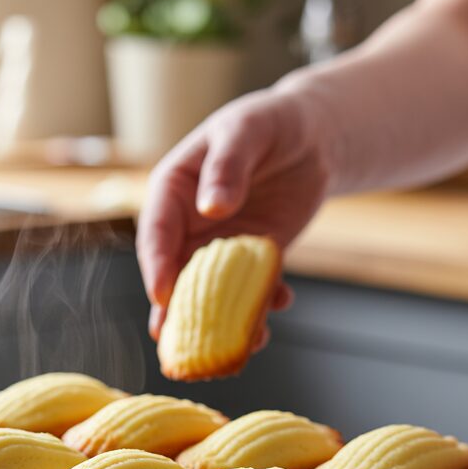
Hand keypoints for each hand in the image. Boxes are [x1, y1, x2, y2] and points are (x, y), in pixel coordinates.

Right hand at [135, 88, 330, 345]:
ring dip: (217, 320)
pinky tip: (273, 313)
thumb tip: (211, 208)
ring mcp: (219, 244)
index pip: (156, 233)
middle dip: (178, 310)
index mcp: (173, 190)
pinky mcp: (251, 258)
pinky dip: (256, 308)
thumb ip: (227, 167)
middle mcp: (189, 224)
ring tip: (232, 346)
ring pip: (208, 290)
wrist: (311, 135)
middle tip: (181, 344)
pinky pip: (246, 290)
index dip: (157, 266)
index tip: (162, 297)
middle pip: (176, 272)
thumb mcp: (246, 131)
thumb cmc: (269, 122)